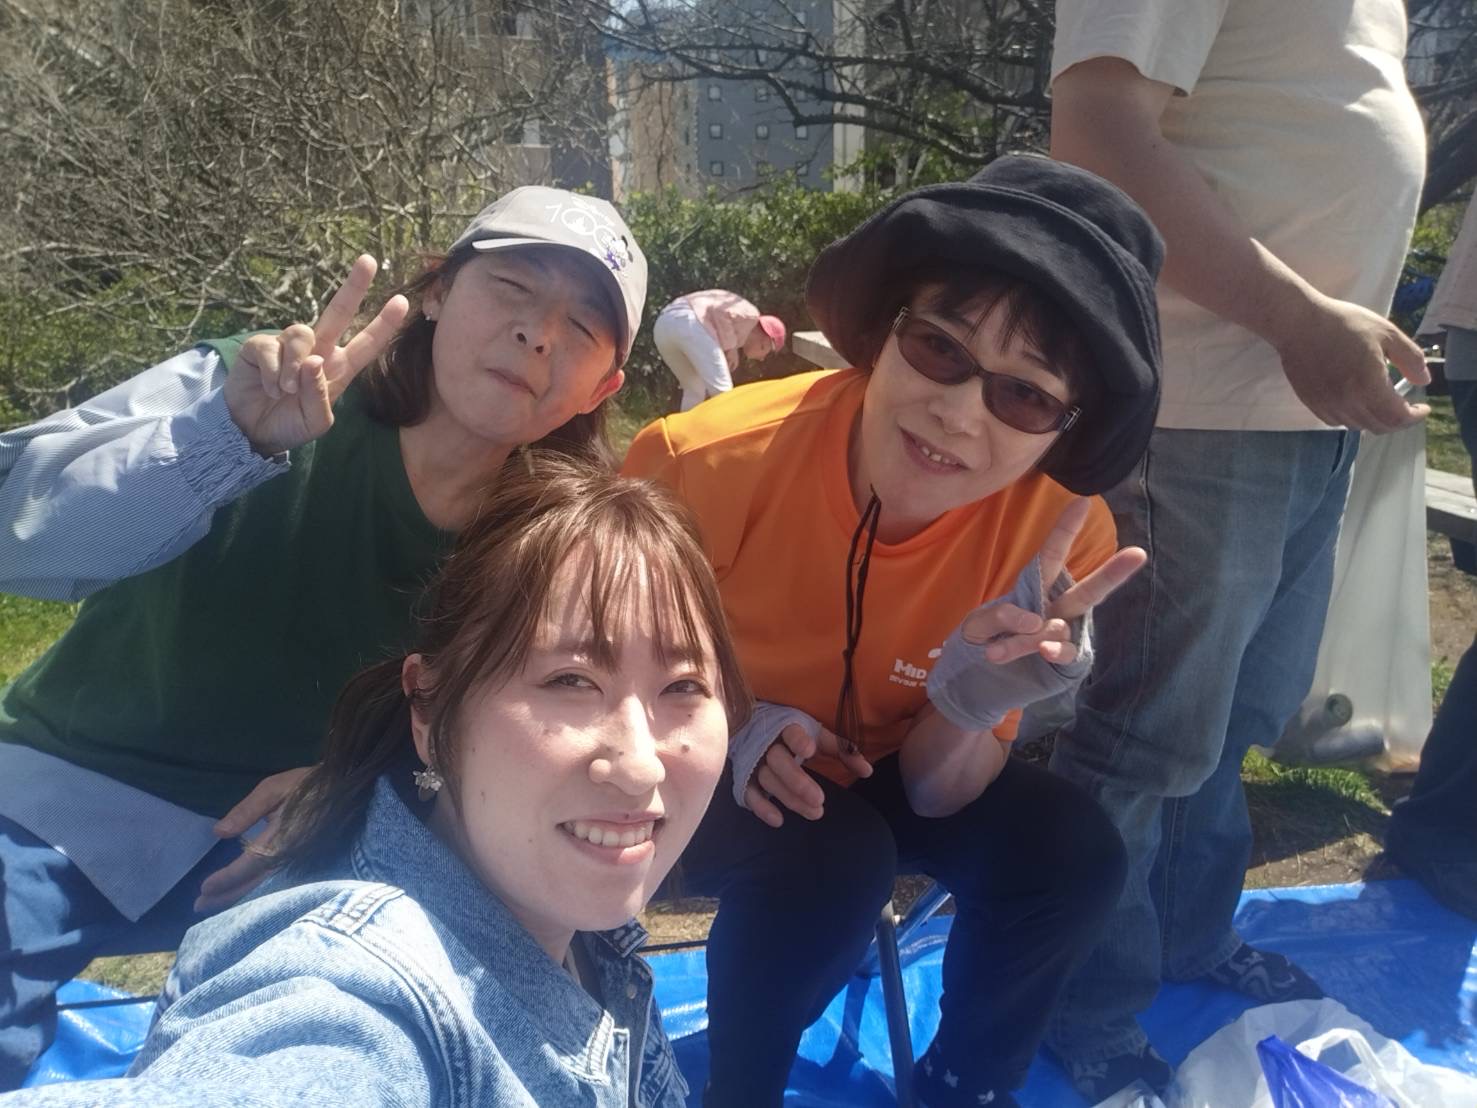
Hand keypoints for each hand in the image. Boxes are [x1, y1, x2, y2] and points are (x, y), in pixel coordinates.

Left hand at [194, 766, 313, 911]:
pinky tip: (244, 891)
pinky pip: (278, 882)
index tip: (203, 888)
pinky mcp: (307, 863)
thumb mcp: (275, 788)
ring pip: (267, 886)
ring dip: (240, 896)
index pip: (249, 865)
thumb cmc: (310, 784)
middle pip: (256, 883)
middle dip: (227, 896)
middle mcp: (292, 857)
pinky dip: (257, 888)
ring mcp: (302, 862)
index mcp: (284, 838)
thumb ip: (247, 811)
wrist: (349, 787)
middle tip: (199, 906)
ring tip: (215, 903)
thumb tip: (219, 833)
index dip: (226, 879)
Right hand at [225, 255, 409, 456]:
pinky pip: (271, 348)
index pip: (367, 344)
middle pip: (338, 312)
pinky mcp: (261, 345)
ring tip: (286, 390)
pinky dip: (273, 373)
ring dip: (295, 365)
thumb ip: (320, 396)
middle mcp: (317, 351)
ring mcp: (289, 345)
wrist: (252, 432)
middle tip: (368, 260)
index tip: (403, 301)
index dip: (384, 324)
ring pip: (302, 334)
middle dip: (354, 286)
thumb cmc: (290, 425)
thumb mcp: (315, 422)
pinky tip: (269, 388)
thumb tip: (314, 361)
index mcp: (338, 369)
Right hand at [743, 722, 872, 827]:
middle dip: (797, 781)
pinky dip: (761, 807)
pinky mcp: (744, 777)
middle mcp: (767, 744)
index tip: (809, 751)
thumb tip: (868, 771)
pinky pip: (749, 793)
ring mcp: (754, 761)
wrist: (752, 728)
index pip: (790, 731)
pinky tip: (778, 820)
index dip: (798, 740)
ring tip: (815, 813)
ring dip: (789, 797)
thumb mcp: (818, 735)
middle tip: (819, 800)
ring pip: (767, 779)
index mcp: (786, 726)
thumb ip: (842, 750)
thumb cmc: (794, 733)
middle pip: (778, 761)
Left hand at [960, 498, 1145, 664]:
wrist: (980, 680)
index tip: (1082, 501)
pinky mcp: (1065, 661)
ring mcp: (1064, 635)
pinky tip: (1043, 651)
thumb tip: (1037, 621)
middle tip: (1139, 553)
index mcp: (1037, 588)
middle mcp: (1057, 609)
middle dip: (1113, 573)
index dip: (1065, 530)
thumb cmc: (985, 640)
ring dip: (1027, 638)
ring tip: (996, 651)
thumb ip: (999, 618)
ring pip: (1058, 628)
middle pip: (1087, 590)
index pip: (1052, 555)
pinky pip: (1064, 653)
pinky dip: (1053, 651)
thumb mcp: (978, 624)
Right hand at [1272, 290, 1429, 433]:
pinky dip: (1351, 417)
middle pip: (1379, 426)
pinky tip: (1355, 402)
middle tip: (1405, 408)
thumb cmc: (1344, 323)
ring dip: (1374, 419)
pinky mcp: (1312, 403)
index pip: (1397, 417)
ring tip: (1380, 403)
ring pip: (1357, 425)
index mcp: (1369, 385)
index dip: (1414, 417)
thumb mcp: (1387, 333)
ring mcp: (1327, 404)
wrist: (1298, 323)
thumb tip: (1423, 381)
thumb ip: (1411, 359)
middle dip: (1397, 421)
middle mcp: (1347, 402)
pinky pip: (1336, 421)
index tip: (1421, 409)